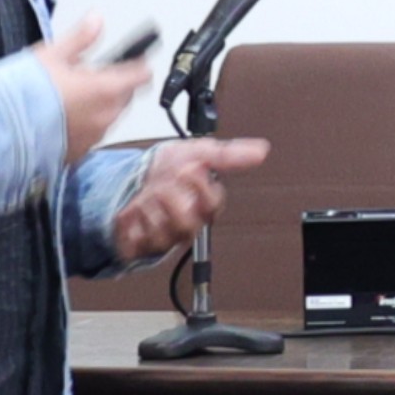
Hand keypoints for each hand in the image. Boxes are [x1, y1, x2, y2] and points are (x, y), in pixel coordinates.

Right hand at [28, 16, 155, 159]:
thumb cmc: (24, 92)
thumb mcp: (50, 55)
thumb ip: (80, 38)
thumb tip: (97, 19)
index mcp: (105, 89)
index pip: (141, 76)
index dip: (138, 65)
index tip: (132, 59)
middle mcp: (105, 115)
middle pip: (126, 97)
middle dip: (117, 85)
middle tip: (92, 76)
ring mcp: (94, 137)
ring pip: (110, 116)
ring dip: (102, 106)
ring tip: (73, 96)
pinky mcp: (78, 152)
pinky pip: (92, 134)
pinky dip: (86, 124)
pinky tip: (64, 117)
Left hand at [108, 139, 266, 264]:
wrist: (133, 176)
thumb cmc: (168, 168)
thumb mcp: (197, 152)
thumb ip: (229, 154)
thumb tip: (260, 151)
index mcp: (207, 203)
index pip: (213, 202)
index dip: (198, 185)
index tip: (189, 167)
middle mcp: (191, 221)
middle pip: (189, 221)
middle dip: (171, 196)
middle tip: (164, 182)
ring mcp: (169, 234)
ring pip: (167, 231)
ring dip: (153, 207)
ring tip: (148, 195)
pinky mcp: (146, 244)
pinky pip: (142, 240)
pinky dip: (135, 220)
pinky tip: (135, 209)